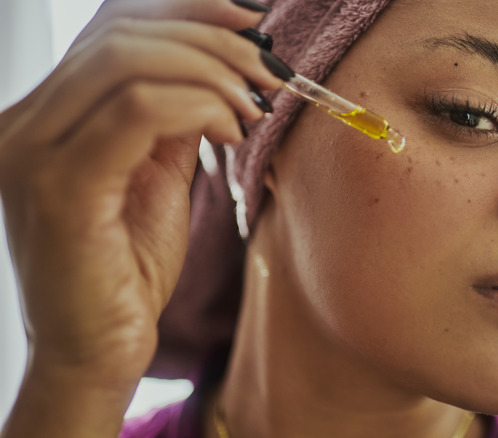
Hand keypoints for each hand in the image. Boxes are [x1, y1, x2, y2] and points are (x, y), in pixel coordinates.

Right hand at [0, 0, 276, 397]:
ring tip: (254, 103)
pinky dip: (198, 107)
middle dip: (212, 40)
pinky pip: (136, 111)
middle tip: (268, 70)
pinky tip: (231, 129)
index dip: (186, 9)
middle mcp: (23, 124)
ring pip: (127, 62)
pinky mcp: (58, 188)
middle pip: (121, 34)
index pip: (111, 27)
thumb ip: (171, 119)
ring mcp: (31, 152)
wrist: (98, 351)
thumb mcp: (156, 176)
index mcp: (44, 116)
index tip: (252, 21)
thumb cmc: (128, 269)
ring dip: (212, 71)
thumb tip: (216, 68)